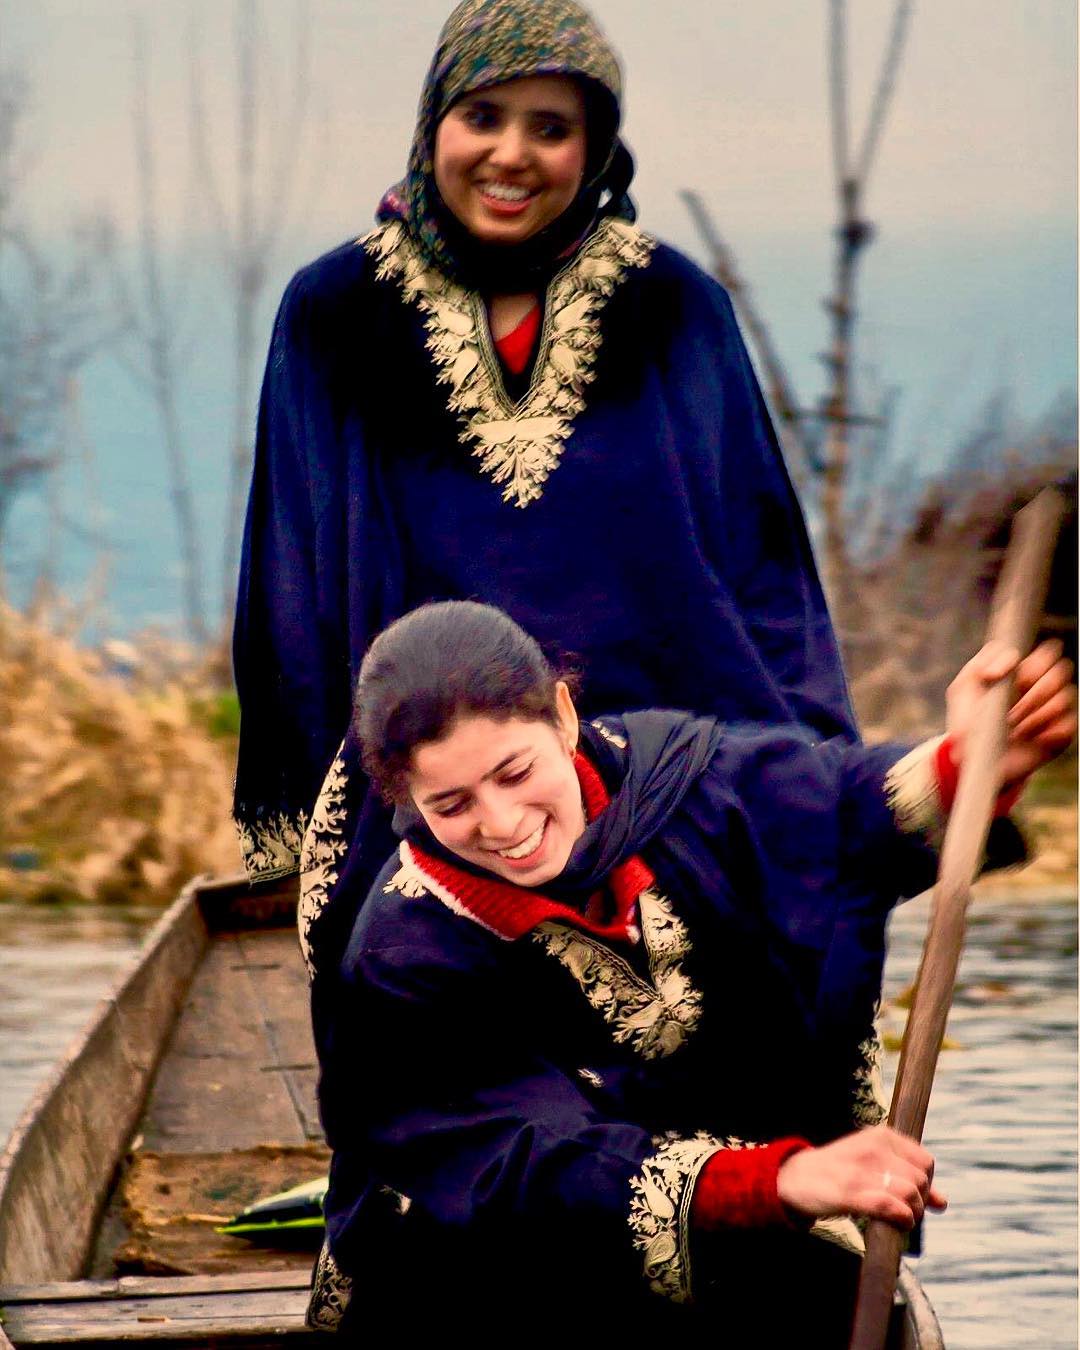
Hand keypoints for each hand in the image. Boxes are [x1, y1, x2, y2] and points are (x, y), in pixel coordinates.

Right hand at [776, 1124, 946, 1229]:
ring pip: (909, 1193)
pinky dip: (900, 1218)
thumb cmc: (839, 1172)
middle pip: (920, 1180)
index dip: (926, 1185)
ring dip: (911, 1213)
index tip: (912, 1196)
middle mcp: (874, 1148)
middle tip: (903, 1212)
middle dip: (919, 1202)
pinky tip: (896, 1223)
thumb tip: (942, 1202)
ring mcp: (862, 1169)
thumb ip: (908, 1179)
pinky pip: (890, 1205)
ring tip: (898, 1219)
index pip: (926, 1162)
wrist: (795, 1177)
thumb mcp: (874, 1165)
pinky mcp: (851, 1191)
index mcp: (881, 1135)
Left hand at [946, 639, 1075, 788]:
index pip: (1048, 653)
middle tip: (1012, 711)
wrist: (972, 760)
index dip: (1037, 663)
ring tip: (1014, 729)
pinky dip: (1048, 732)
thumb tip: (1012, 657)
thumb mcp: (964, 688)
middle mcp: (1041, 689)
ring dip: (1035, 716)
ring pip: (1064, 698)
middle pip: (1060, 672)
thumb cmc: (967, 722)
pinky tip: (1029, 739)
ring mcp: (1052, 712)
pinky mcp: (1059, 735)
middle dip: (1034, 692)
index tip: (1018, 679)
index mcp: (1021, 672)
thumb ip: (983, 663)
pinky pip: (1068, 725)